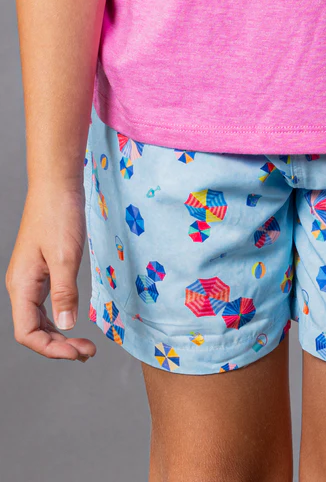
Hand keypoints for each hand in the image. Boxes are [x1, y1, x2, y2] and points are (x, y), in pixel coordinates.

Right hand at [5, 183, 96, 360]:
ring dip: (59, 335)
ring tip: (83, 345)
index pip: (28, 332)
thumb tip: (66, 325)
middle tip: (88, 352)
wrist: (57, 187)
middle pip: (33, 329)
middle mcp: (22, 285)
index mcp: (22, 285)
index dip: (51, 349)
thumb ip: (65, 292)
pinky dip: (60, 317)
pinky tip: (74, 321)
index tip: (79, 353)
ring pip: (39, 318)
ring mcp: (32, 277)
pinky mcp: (43, 269)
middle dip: (58, 346)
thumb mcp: (66, 256)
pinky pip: (46, 303)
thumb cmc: (60, 216)